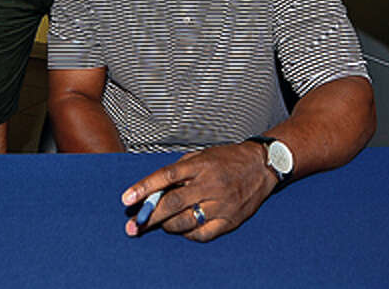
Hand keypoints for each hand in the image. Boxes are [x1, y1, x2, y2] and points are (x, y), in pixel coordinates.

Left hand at [119, 142, 275, 242]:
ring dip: (167, 225)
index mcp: (200, 165)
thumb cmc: (227, 159)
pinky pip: (203, 233)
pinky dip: (188, 234)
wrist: (261, 166)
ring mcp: (221, 204)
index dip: (144, 188)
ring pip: (185, 221)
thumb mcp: (202, 155)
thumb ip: (180, 170)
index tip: (127, 198)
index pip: (166, 176)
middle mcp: (209, 184)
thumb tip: (155, 188)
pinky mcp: (230, 219)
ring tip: (160, 223)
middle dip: (149, 216)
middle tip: (134, 225)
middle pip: (172, 203)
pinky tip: (182, 229)